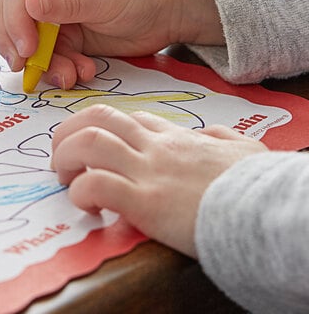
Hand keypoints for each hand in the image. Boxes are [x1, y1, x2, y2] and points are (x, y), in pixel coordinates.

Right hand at [0, 0, 221, 88]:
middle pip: (5, 10)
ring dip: (41, 63)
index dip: (13, 17)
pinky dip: (57, 69)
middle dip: (12, 41)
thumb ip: (68, 0)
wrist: (167, 12)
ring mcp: (50, 13)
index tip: (27, 48)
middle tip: (25, 66)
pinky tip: (82, 72)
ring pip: (23, 40)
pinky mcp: (60, 37)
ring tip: (71, 75)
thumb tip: (29, 3)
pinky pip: (44, 57)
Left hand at [51, 105, 267, 257]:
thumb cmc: (256, 183)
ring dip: (66, 157)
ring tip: (63, 176)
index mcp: (173, 137)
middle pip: (97, 119)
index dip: (99, 127)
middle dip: (68, 132)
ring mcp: (148, 171)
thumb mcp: (243, 149)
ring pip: (89, 143)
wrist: (267, 210)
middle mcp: (154, 147)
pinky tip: (86, 206)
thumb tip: (209, 136)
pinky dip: (81, 193)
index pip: (125, 118)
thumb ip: (221, 139)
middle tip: (60, 154)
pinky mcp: (145, 202)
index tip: (89, 144)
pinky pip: (98, 186)